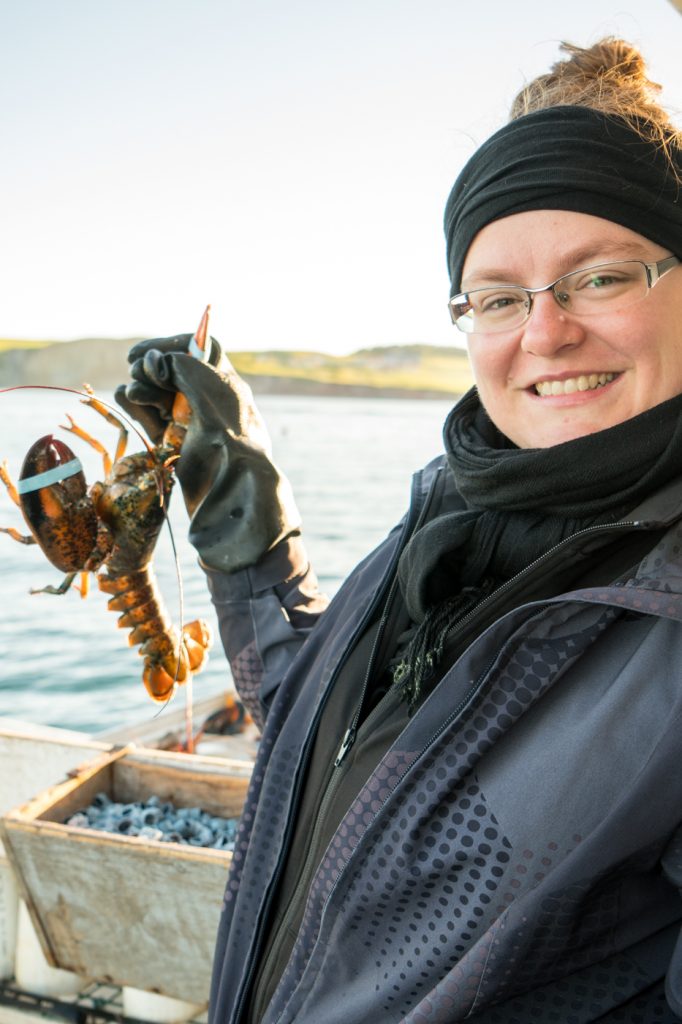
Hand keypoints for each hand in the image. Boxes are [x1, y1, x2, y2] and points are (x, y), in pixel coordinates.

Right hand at [115, 335, 300, 572]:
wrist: (230, 483)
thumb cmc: (225, 429)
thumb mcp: (204, 383)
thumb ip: (179, 363)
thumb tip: (156, 362)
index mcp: (225, 382)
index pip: (197, 348)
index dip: (169, 344)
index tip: (144, 352)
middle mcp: (209, 399)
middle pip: (171, 370)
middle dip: (150, 368)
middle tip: (138, 370)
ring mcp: (191, 423)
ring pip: (157, 394)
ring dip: (142, 388)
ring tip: (137, 393)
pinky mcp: (175, 445)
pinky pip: (151, 419)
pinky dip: (139, 409)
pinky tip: (131, 401)